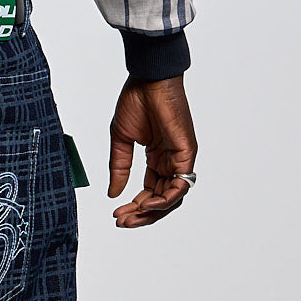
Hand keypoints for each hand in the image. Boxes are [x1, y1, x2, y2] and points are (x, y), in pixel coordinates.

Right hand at [108, 74, 197, 227]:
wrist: (148, 79)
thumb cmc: (136, 100)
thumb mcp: (121, 138)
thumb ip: (119, 167)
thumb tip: (113, 194)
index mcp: (156, 157)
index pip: (149, 191)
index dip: (134, 206)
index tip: (116, 213)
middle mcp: (170, 162)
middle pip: (161, 199)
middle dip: (142, 214)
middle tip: (122, 221)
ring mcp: (180, 159)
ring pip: (171, 198)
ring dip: (152, 211)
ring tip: (131, 216)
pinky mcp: (187, 154)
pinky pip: (180, 185)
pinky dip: (166, 198)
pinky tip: (147, 203)